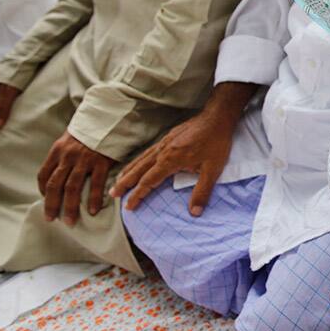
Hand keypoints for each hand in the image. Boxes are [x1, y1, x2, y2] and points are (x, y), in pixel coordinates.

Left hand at [37, 132, 116, 224]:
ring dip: (69, 207)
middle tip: (51, 219)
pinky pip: (95, 184)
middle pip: (55, 185)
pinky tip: (92, 210)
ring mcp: (84, 160)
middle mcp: (68, 156)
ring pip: (72, 188)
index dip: (43, 190)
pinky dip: (93, 199)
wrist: (108, 117)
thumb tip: (61, 171)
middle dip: (52, 205)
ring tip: (70, 221)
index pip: (44, 175)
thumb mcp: (70, 138)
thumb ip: (64, 154)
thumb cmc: (90, 130)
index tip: (46, 200)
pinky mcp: (101, 162)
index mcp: (57, 151)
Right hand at [110, 109, 234, 215]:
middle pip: (138, 170)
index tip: (128, 206)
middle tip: (112, 194)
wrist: (217, 117)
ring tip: (118, 180)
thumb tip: (195, 213)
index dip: (137, 195)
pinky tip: (137, 163)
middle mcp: (162, 151)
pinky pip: (147, 152)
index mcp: (170, 160)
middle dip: (125, 183)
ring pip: (141, 159)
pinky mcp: (168, 138)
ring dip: (128, 171)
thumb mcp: (213, 170)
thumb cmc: (216, 143)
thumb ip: (202, 192)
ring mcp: (164, 143)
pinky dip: (138, 160)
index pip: (148, 181)